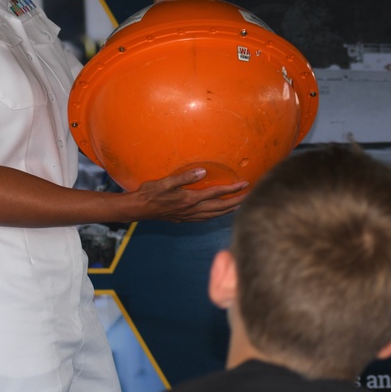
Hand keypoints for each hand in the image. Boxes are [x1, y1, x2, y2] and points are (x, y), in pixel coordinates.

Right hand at [130, 168, 247, 222]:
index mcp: (190, 200)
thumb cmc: (151, 193)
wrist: (139, 209)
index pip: (216, 193)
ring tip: (240, 205)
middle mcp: (192, 210)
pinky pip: (206, 219)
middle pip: (220, 207)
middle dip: (237, 202)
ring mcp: (189, 216)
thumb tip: (202, 172)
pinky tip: (218, 213)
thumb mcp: (166, 182)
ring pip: (215, 215)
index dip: (232, 189)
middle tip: (251, 196)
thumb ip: (185, 177)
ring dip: (229, 210)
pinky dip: (217, 215)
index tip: (245, 184)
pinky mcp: (184, 219)